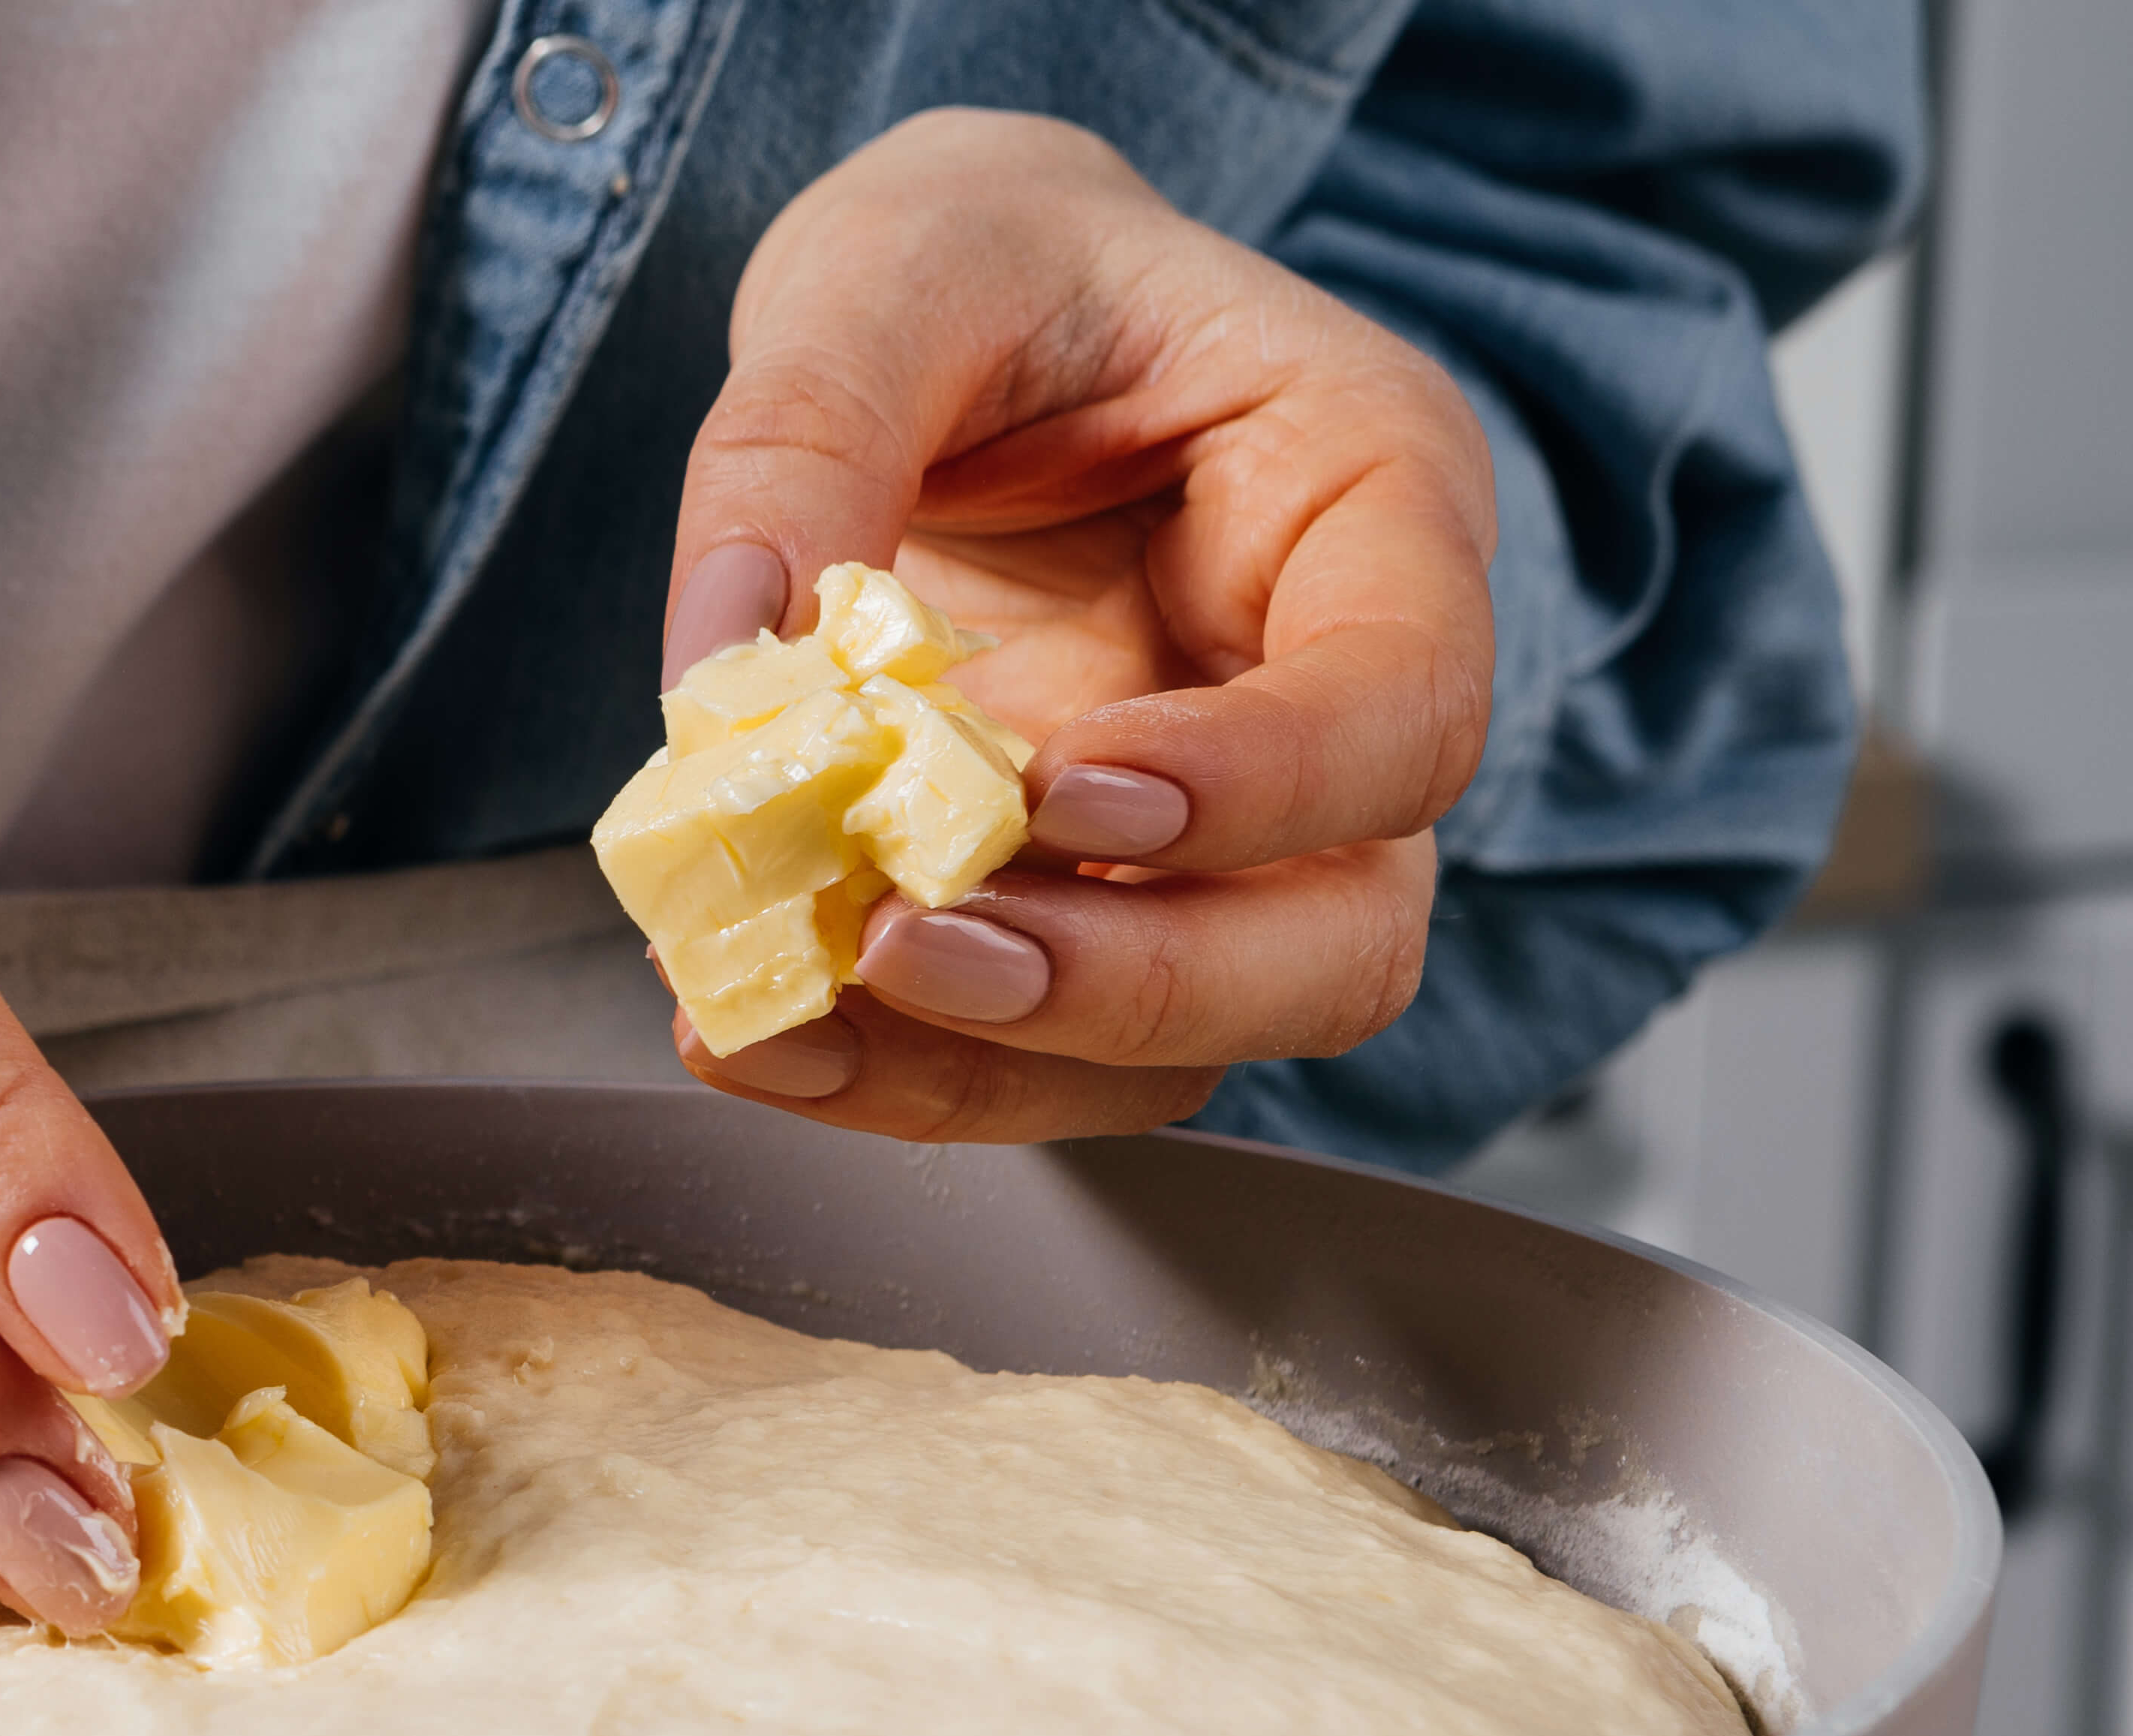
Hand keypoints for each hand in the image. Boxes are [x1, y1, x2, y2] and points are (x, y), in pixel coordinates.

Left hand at [655, 109, 1496, 1140]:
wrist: (933, 330)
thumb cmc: (979, 265)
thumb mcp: (893, 270)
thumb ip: (809, 433)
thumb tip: (726, 666)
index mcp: (1371, 502)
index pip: (1406, 704)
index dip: (1263, 786)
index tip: (1065, 787)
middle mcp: (1334, 703)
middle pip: (1339, 941)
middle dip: (1133, 982)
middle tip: (915, 945)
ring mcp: (1225, 839)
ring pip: (1188, 1040)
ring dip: (989, 1063)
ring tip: (783, 1018)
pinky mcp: (1091, 909)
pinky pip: (1040, 1050)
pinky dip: (900, 1072)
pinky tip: (755, 1032)